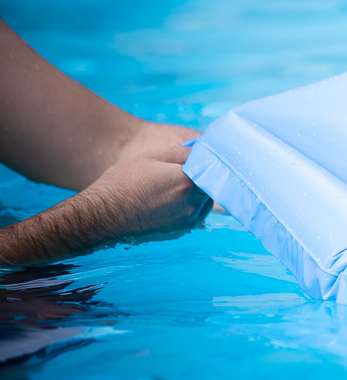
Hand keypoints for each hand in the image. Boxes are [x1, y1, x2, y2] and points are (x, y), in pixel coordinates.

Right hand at [86, 156, 212, 235]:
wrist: (101, 216)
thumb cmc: (122, 182)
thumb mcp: (151, 157)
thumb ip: (182, 152)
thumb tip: (202, 148)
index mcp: (188, 181)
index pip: (212, 166)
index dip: (208, 160)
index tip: (201, 156)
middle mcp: (193, 203)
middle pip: (211, 183)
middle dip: (202, 175)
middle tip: (183, 170)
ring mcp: (189, 220)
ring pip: (205, 200)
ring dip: (197, 191)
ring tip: (172, 185)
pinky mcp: (182, 231)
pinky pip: (195, 214)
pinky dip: (189, 205)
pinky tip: (169, 200)